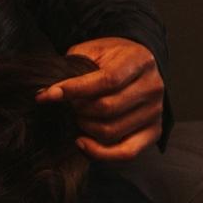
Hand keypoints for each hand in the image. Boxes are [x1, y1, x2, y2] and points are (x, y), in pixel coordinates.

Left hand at [36, 36, 164, 161]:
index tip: (48, 95)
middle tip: (65, 105)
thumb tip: (48, 93)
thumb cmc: (111, 57)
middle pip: (107, 108)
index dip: (74, 89)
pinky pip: (126, 152)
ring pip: (112, 131)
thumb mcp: (94, 50)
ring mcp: (155, 112)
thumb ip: (75, 67)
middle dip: (78, 109)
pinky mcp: (153, 132)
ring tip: (75, 117)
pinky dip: (100, 153)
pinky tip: (81, 142)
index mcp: (139, 61)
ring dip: (85, 127)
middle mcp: (152, 87)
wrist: (137, 63)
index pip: (107, 80)